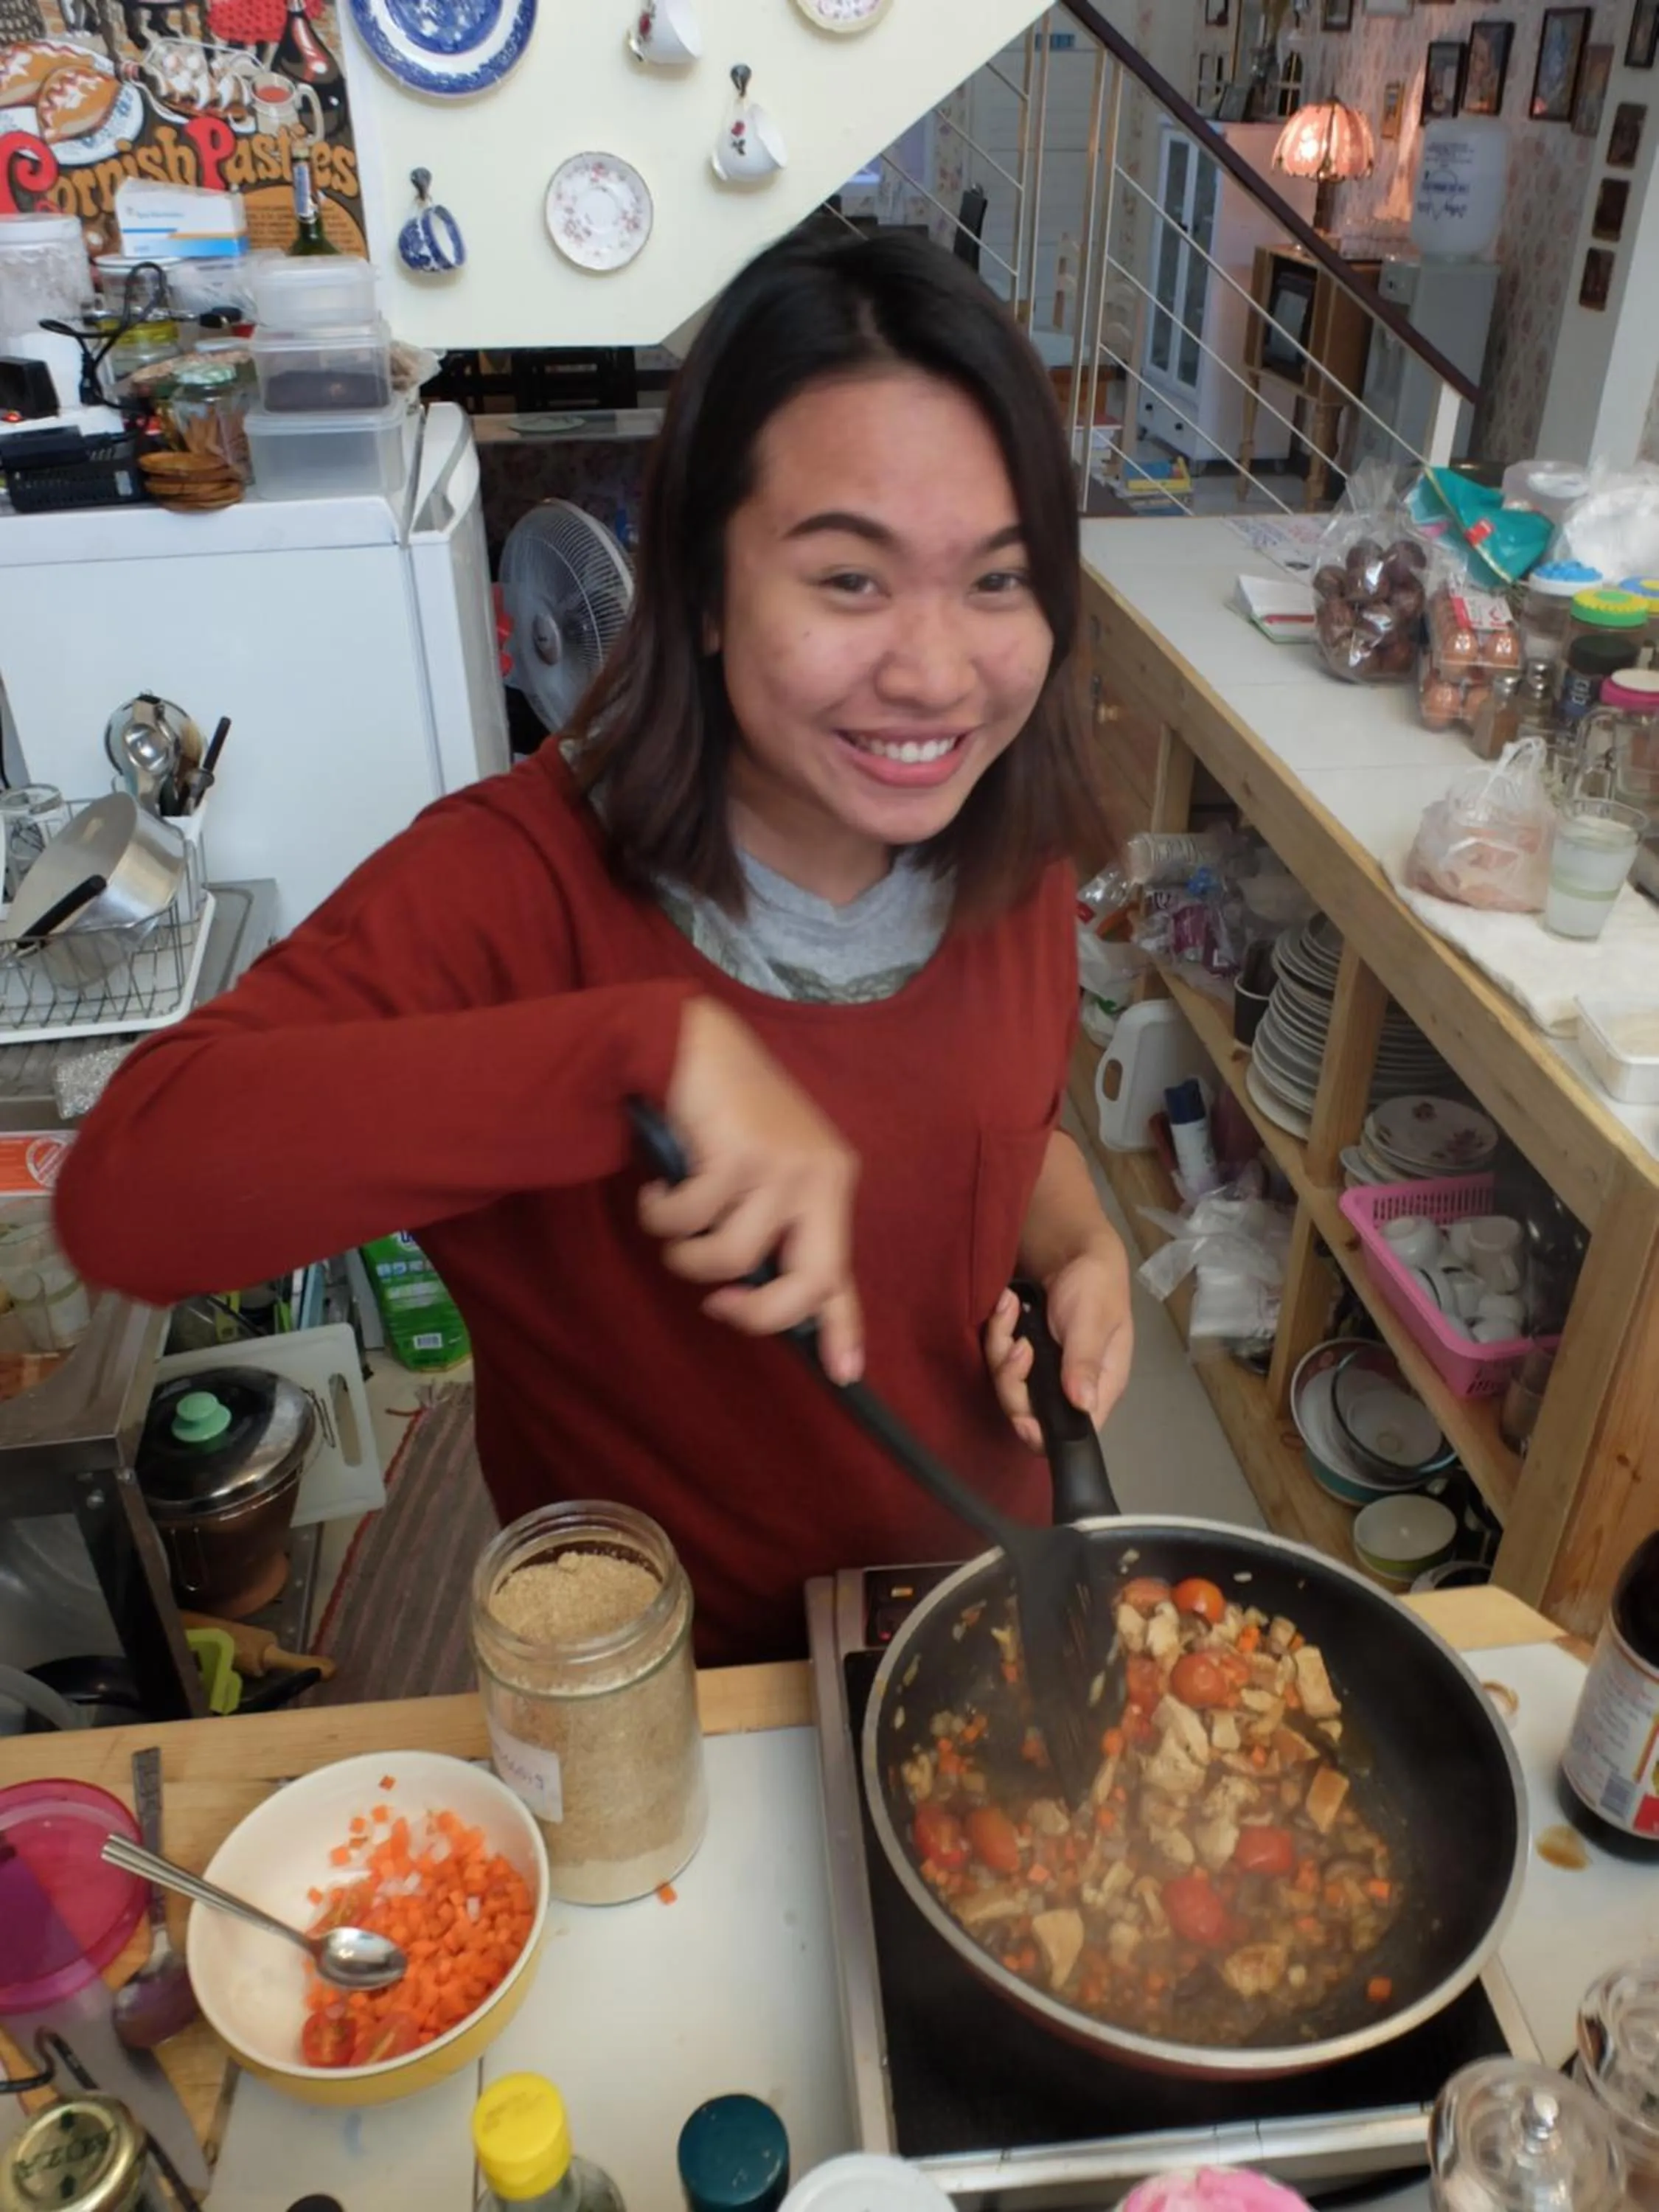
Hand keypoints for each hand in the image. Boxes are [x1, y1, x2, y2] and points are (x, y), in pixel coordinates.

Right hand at [639, 996, 863, 1382]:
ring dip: (686, 1253)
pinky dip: (661, 1214)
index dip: (842, 1327)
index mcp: (831, 1183)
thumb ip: (772, 1228)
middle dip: (758, 1314)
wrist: (691, 1042)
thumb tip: (759, 1294)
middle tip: (719, 1306)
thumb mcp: (762, 1172)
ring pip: (731, 1259)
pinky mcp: (738, 1155)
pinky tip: (659, 1186)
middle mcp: (819, 1176)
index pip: (841, 1271)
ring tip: (671, 1217)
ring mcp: (782, 1165)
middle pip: (806, 1283)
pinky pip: (688, 1223)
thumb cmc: (723, 1114)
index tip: (844, 1372)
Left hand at [983, 1241, 1132, 1451]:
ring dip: (1001, 1348)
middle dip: (1013, 1379)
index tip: (1022, 1419)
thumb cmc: (1096, 1285)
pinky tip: (1006, 1305)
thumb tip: (1084, 1404)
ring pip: (1007, 1383)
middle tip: (1019, 1345)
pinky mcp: (1022, 1356)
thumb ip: (1085, 1361)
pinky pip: (998, 1358)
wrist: (1074, 1252)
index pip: (1071, 1432)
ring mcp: (1042, 1373)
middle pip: (1027, 1411)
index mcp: (1097, 1387)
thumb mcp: (1093, 1321)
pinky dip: (998, 1332)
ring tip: (1009, 1309)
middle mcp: (1067, 1388)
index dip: (1042, 1434)